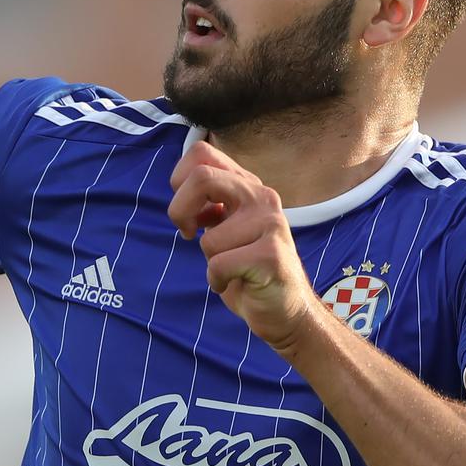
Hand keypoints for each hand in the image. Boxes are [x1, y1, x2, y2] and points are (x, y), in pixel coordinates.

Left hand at [168, 140, 322, 354]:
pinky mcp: (270, 254)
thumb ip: (211, 203)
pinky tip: (235, 283)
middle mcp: (262, 197)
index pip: (203, 154)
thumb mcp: (226, 228)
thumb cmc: (249, 271)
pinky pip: (218, 264)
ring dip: (210, 260)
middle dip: (179, 210)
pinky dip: (216, 281)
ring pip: (209, 237)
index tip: (189, 211)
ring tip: (232, 269)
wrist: (286, 311)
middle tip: (188, 233)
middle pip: (202, 178)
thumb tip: (181, 183)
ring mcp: (270, 224)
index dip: (180, 180)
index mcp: (249, 186)